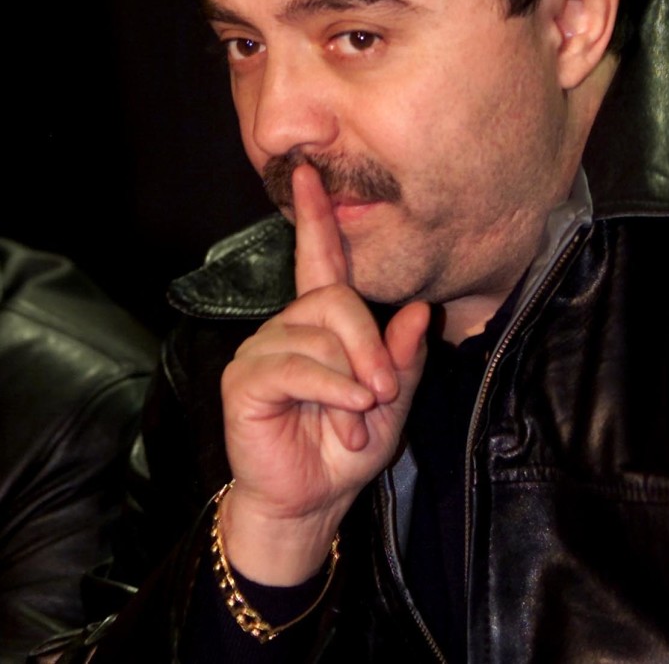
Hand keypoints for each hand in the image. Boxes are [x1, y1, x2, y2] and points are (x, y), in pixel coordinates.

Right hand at [220, 164, 428, 583]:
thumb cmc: (346, 448)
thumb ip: (402, 357)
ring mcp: (262, 348)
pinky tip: (343, 418)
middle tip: (382, 391)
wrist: (311, 502)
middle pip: (335, 299)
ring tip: (355, 422)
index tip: (308, 171)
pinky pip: (294, 365)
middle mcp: (287, 325)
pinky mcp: (245, 377)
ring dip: (350, 384)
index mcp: (320, 323)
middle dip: (369, 345)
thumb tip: (417, 311)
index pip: (318, 259)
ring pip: (318, 335)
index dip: (314, 216)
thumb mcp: (390, 402)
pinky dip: (328, 391)